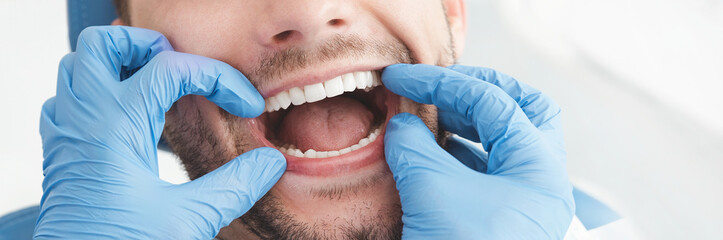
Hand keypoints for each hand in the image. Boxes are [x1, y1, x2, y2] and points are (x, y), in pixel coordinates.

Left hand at [37, 26, 285, 238]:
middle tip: (188, 72)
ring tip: (162, 87)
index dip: (218, 79)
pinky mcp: (61, 150)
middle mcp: (84, 120)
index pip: (170, 69)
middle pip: (106, 45)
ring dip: (121, 65)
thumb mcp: (188, 221)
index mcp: (116, 127)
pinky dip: (99, 91)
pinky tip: (128, 117)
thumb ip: (234, 187)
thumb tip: (271, 163)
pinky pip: (69, 97)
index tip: (245, 106)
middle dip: (152, 47)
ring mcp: (67, 133)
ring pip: (81, 65)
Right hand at [381, 64, 573, 238]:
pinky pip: (483, 174)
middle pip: (519, 112)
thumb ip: (414, 148)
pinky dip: (456, 157)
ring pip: (502, 145)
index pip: (491, 101)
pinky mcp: (500, 221)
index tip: (402, 79)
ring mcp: (522, 203)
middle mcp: (538, 182)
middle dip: (475, 93)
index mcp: (538, 169)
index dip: (441, 83)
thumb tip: (402, 125)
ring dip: (462, 126)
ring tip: (424, 121)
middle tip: (436, 87)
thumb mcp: (433, 193)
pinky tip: (426, 157)